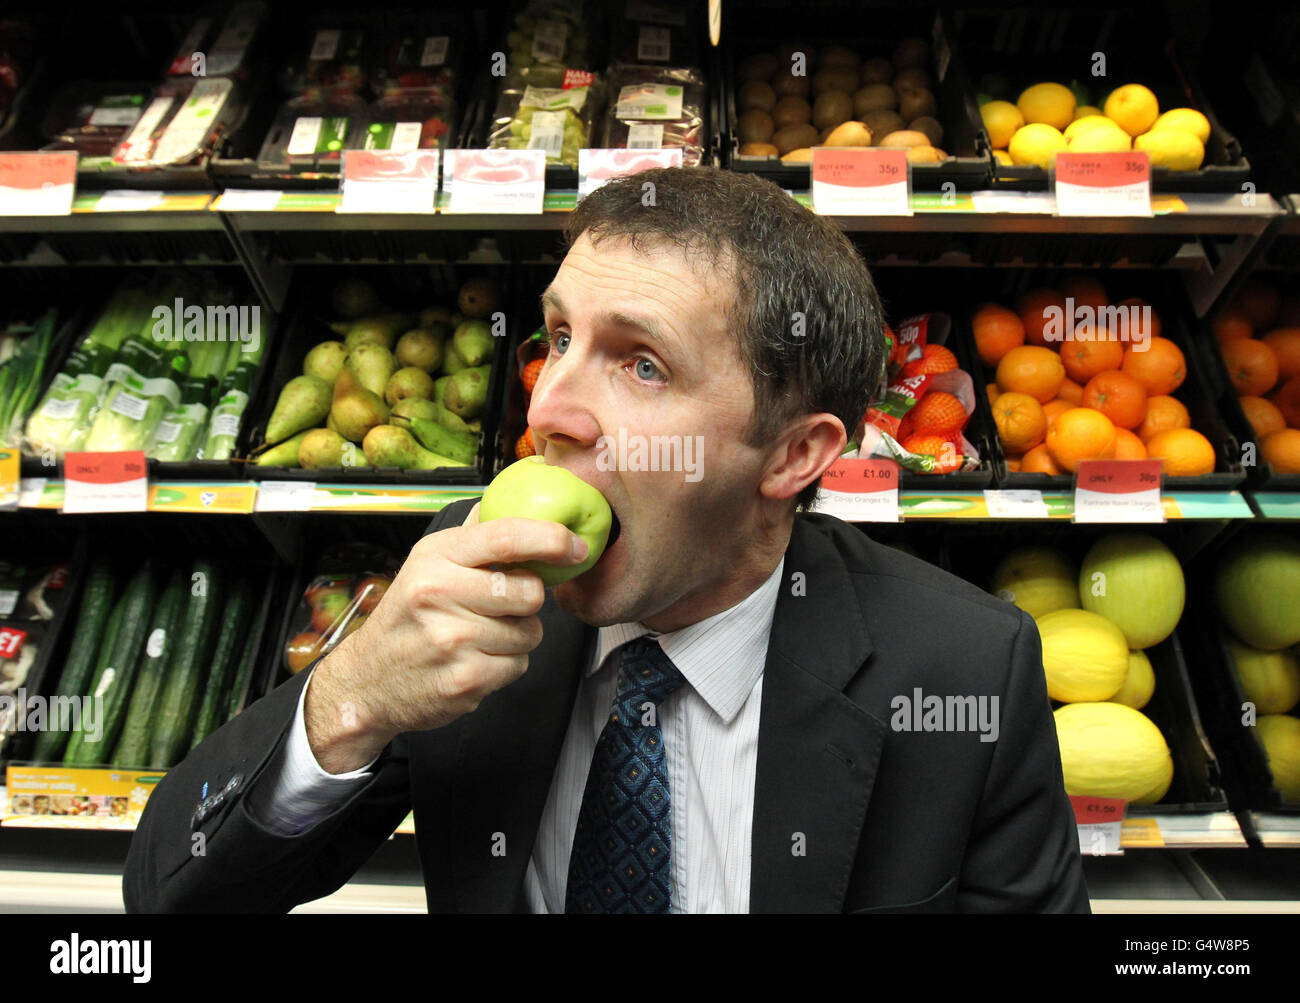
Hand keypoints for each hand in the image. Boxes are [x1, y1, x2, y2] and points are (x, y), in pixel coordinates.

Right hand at [304, 502, 589, 773]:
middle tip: (502, 607)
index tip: (576, 545)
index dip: (551, 538)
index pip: (506, 537)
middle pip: (529, 591)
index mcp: (435, 557)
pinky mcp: (464, 680)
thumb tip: (522, 496)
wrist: (368, 682)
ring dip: (516, 637)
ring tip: (479, 638)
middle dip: (528, 601)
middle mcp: (440, 593)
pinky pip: (518, 666)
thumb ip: (473, 535)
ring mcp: (452, 639)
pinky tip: (474, 661)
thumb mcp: (427, 564)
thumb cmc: (408, 618)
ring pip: (529, 633)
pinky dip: (506, 666)